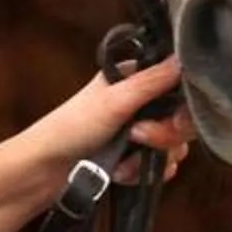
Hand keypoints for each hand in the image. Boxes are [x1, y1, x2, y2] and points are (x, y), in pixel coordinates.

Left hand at [17, 56, 195, 190]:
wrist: (46, 171)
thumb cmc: (71, 127)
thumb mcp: (114, 101)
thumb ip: (151, 82)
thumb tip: (185, 58)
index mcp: (135, 78)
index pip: (180, 86)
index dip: (184, 107)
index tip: (174, 119)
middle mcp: (141, 102)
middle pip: (182, 119)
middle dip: (165, 135)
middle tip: (138, 138)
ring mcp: (140, 132)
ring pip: (175, 146)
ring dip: (151, 158)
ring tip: (122, 160)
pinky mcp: (137, 158)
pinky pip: (162, 168)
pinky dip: (143, 174)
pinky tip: (121, 173)